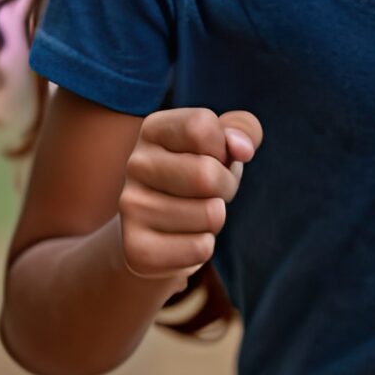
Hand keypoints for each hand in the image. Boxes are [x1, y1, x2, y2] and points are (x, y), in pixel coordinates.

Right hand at [118, 107, 262, 280]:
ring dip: (215, 219)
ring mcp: (131, 206)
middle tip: (213, 192)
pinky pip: (199, 248)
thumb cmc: (196, 177)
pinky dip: (204, 246)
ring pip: (209, 215)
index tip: (216, 156)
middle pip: (206, 174)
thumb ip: (242, 131)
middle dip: (226, 187)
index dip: (224, 146)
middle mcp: (136, 164)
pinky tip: (183, 238)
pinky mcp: (136, 248)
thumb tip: (243, 148)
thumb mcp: (223, 145)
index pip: (202, 126)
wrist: (154, 230)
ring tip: (195, 214)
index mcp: (154, 129)